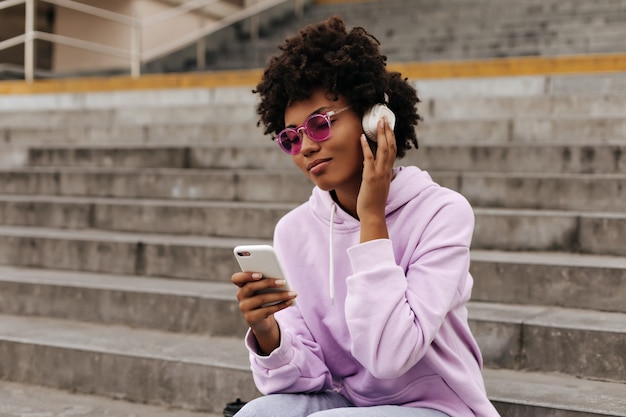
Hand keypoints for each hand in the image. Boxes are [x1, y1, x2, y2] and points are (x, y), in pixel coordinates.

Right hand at [231, 271, 296, 353]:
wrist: (261, 319)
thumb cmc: (265, 296)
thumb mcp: (264, 288)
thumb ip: (267, 281)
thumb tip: (280, 279)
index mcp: (241, 284)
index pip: (236, 278)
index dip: (246, 275)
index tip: (260, 274)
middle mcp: (240, 295)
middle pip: (251, 287)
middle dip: (268, 283)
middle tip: (283, 282)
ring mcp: (244, 307)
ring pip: (261, 299)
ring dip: (279, 295)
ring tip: (293, 293)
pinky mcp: (251, 318)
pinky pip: (267, 310)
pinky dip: (280, 305)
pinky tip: (290, 301)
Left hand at [357, 116, 395, 241]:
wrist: (373, 214)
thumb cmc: (374, 201)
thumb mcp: (379, 185)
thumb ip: (379, 174)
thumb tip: (375, 166)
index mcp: (388, 172)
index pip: (392, 151)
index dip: (391, 137)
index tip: (389, 126)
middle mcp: (386, 171)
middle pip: (390, 146)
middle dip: (388, 131)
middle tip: (385, 118)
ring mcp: (379, 173)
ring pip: (383, 150)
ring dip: (381, 135)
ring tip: (378, 122)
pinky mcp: (370, 177)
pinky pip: (369, 159)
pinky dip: (366, 147)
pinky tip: (362, 137)